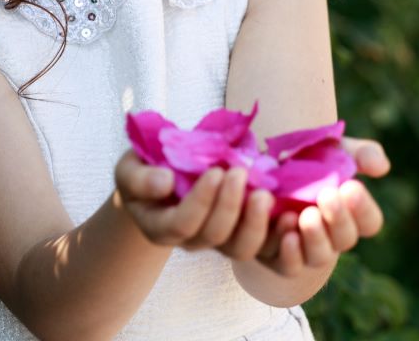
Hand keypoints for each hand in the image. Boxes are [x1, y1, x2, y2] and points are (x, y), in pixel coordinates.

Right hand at [113, 152, 271, 256]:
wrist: (161, 179)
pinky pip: (263, 246)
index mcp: (160, 227)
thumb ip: (140, 178)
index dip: (201, 201)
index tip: (215, 171)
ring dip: (256, 223)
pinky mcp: (240, 233)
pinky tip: (288, 213)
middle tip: (240, 172)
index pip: (183, 224)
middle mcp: (190, 241)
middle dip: (229, 206)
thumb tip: (165, 183)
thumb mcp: (129, 169)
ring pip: (241, 249)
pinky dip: (277, 233)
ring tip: (265, 193)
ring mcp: (217, 240)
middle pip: (215, 237)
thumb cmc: (144, 171)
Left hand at [256, 135, 388, 276]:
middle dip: (339, 219)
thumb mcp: (331, 150)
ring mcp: (305, 250)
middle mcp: (330, 236)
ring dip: (316, 237)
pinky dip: (290, 253)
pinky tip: (287, 232)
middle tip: (328, 196)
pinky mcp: (277, 257)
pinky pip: (289, 266)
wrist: (258, 170)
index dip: (364, 208)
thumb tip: (381, 166)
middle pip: (346, 239)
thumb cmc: (304, 158)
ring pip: (319, 256)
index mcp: (348, 212)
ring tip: (307, 215)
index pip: (369, 222)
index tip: (350, 187)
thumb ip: (358, 154)